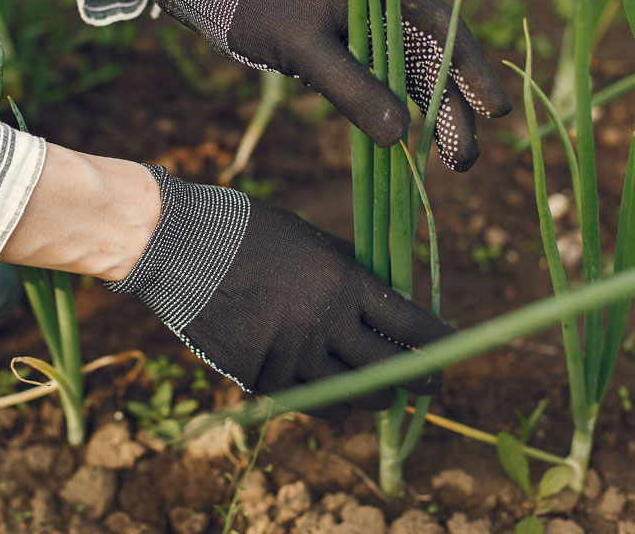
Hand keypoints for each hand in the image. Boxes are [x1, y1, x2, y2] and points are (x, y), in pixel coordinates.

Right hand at [106, 165, 452, 416]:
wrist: (182, 246)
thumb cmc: (250, 232)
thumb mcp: (312, 241)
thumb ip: (350, 273)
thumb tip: (388, 297)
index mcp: (344, 283)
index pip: (412, 326)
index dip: (440, 345)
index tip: (452, 352)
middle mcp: (326, 324)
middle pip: (391, 371)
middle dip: (418, 381)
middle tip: (428, 384)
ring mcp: (292, 355)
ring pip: (353, 396)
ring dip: (372, 397)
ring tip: (378, 392)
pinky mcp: (260, 376)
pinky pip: (308, 403)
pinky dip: (327, 402)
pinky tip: (333, 397)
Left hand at [150, 0, 510, 170]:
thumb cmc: (262, 13)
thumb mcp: (305, 50)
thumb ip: (351, 88)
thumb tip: (401, 136)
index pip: (443, 27)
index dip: (472, 70)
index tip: (494, 111)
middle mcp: (389, 3)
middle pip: (436, 58)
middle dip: (456, 109)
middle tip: (466, 160)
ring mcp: (375, 26)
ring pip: (417, 75)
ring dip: (436, 116)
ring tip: (455, 162)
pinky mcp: (359, 48)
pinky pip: (392, 82)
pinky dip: (405, 110)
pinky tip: (418, 145)